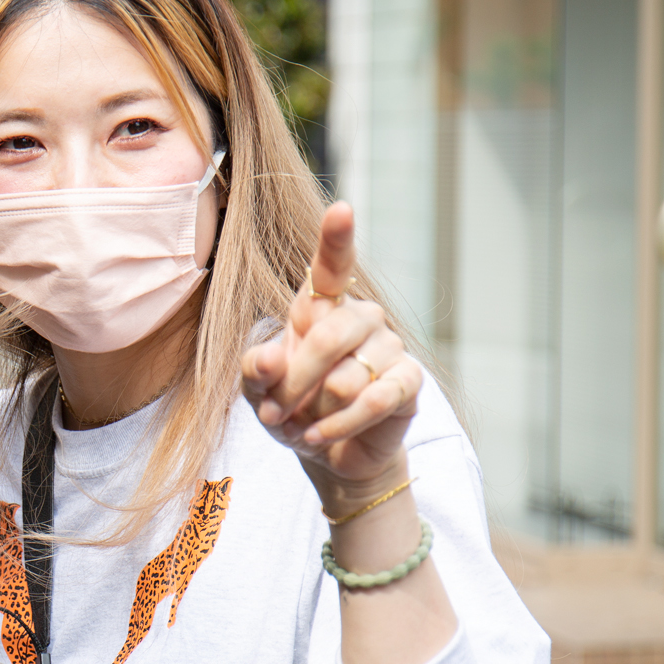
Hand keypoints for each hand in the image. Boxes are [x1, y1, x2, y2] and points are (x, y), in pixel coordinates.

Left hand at [241, 202, 423, 510]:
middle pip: (327, 337)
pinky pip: (374, 401)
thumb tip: (271, 358)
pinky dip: (339, 425)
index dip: (336, 239)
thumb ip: (255, 370)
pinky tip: (320, 435)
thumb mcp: (257, 390)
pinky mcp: (409, 383)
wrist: (326, 452)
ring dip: (313, 412)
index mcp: (320, 307)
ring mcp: (389, 347)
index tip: (341, 210)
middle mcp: (360, 318)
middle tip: (274, 413)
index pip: (330, 267)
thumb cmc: (290, 408)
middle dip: (292, 383)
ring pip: (345, 379)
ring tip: (303, 424)